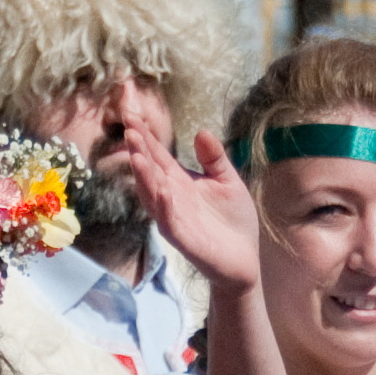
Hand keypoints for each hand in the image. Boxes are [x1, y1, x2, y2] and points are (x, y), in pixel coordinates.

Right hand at [122, 126, 266, 293]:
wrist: (245, 258)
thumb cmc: (234, 220)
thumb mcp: (228, 181)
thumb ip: (214, 158)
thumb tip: (201, 131)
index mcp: (180, 182)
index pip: (158, 156)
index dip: (146, 137)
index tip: (133, 116)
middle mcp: (171, 199)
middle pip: (150, 172)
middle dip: (139, 152)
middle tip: (130, 131)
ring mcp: (175, 219)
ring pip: (153, 197)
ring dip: (144, 178)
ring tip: (137, 157)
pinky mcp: (184, 240)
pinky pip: (169, 223)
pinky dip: (164, 208)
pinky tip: (163, 192)